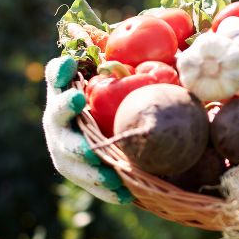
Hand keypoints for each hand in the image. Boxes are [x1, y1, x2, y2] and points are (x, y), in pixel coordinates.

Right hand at [42, 56, 132, 203]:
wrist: (126, 134)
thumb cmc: (133, 100)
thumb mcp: (137, 81)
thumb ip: (144, 64)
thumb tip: (183, 44)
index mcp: (70, 91)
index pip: (57, 75)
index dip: (60, 69)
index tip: (72, 62)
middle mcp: (62, 118)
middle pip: (56, 113)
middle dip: (64, 107)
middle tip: (79, 100)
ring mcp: (65, 144)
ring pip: (67, 153)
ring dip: (83, 158)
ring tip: (104, 167)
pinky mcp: (77, 169)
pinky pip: (88, 180)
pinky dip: (105, 188)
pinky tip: (125, 194)